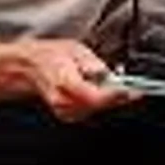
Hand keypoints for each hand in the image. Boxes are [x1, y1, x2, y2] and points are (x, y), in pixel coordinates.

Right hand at [21, 38, 138, 121]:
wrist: (31, 67)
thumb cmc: (50, 56)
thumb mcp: (76, 49)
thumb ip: (93, 64)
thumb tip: (109, 75)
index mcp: (64, 81)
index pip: (95, 97)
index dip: (116, 95)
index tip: (133, 90)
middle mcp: (63, 101)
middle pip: (99, 106)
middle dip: (116, 96)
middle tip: (131, 86)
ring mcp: (65, 111)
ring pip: (97, 110)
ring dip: (109, 99)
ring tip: (110, 84)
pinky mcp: (68, 115)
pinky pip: (91, 111)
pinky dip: (99, 102)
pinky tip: (98, 90)